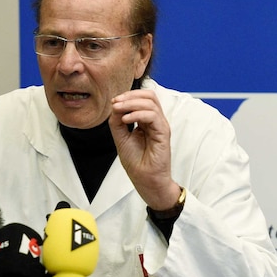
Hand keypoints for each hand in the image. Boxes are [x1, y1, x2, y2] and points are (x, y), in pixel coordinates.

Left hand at [109, 88, 180, 208]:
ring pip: (151, 103)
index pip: (141, 99)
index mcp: (146, 121)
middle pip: (149, 96)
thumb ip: (117, 122)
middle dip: (130, 96)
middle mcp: (155, 121)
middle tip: (116, 103)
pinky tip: (126, 120)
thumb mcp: (121, 138)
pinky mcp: (163, 133)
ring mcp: (160, 126)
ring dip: (132, 103)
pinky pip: (153, 116)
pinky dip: (138, 114)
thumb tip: (115, 106)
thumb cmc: (136, 163)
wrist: (145, 180)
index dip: (127, 96)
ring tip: (118, 110)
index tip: (113, 102)